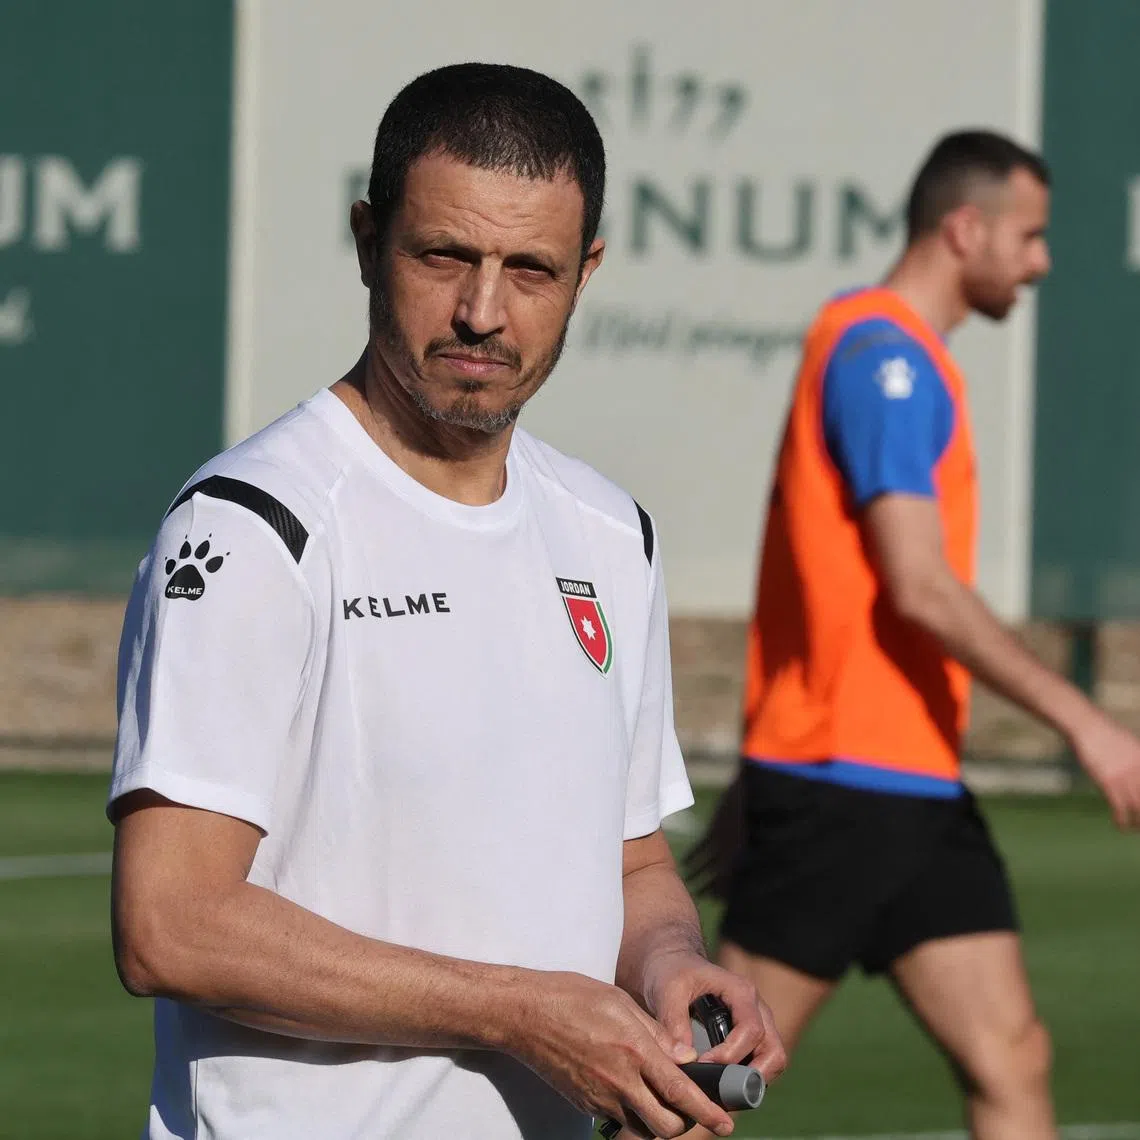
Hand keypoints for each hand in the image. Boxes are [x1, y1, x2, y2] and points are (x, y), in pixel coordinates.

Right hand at [504, 970, 734, 1137]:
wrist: (524, 1014)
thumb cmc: (572, 997)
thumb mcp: (620, 1001)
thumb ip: (656, 1032)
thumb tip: (686, 1059)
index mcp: (634, 1049)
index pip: (680, 1091)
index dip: (707, 1111)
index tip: (727, 1122)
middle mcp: (619, 1080)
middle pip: (666, 1125)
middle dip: (686, 1122)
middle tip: (691, 1107)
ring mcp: (599, 1098)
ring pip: (643, 1128)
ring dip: (658, 1121)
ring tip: (662, 1099)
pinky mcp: (584, 1104)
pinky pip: (618, 1120)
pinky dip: (632, 1114)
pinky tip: (631, 1091)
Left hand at [641, 950, 786, 1083]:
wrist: (673, 966)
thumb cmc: (672, 973)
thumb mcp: (667, 990)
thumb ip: (674, 1021)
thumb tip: (686, 1059)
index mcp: (741, 991)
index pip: (751, 1030)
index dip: (731, 1054)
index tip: (703, 1064)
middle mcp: (756, 1008)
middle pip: (773, 1050)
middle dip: (754, 1077)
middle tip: (722, 1091)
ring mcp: (758, 1023)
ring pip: (773, 1060)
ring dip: (753, 1081)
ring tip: (722, 1093)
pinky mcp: (750, 1037)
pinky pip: (760, 1064)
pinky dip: (747, 1080)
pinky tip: (721, 1088)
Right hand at [1069, 712, 1139, 828]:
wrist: (1087, 726)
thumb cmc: (1105, 734)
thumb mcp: (1129, 745)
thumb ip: (1137, 762)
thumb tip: (1135, 772)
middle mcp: (1139, 770)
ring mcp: (1125, 776)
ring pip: (1139, 808)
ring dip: (1138, 822)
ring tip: (1134, 827)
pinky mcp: (1108, 782)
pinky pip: (1120, 808)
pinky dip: (1122, 820)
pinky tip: (1120, 824)